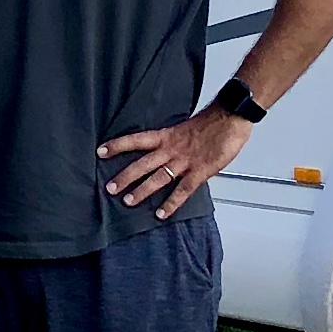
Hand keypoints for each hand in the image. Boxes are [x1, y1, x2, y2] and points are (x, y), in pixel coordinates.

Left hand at [97, 107, 250, 220]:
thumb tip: (165, 155)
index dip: (118, 145)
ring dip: (142, 190)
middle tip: (109, 188)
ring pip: (158, 177)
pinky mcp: (200, 171)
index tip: (101, 151)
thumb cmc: (211, 122)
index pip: (136, 140)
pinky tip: (161, 214)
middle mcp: (171, 149)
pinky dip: (172, 203)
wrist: (231, 117)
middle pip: (142, 163)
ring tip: (128, 201)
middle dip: (125, 176)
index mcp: (167, 136)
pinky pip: (183, 190)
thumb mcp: (185, 129)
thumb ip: (174, 143)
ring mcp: (185, 161)